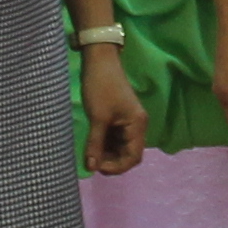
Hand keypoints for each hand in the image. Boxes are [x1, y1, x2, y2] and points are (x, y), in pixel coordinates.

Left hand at [81, 48, 151, 175]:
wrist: (99, 60)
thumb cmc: (101, 87)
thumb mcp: (97, 118)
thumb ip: (95, 144)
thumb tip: (91, 167)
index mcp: (137, 125)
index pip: (133, 157)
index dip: (117, 167)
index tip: (97, 167)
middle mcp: (136, 126)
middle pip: (128, 154)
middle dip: (111, 161)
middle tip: (92, 162)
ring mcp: (127, 122)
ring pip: (120, 147)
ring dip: (107, 154)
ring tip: (90, 155)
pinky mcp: (118, 118)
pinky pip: (114, 138)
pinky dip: (104, 144)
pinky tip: (92, 146)